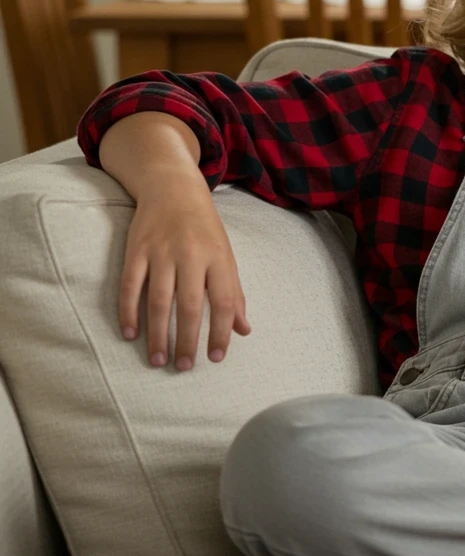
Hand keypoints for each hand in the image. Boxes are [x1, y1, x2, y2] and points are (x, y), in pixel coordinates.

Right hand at [119, 181, 250, 370]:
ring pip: (159, 300)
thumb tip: (243, 330)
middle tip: (183, 367)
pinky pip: (130, 285)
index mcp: (219, 258)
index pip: (224, 301)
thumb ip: (234, 293)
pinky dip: (128, 311)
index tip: (216, 357)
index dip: (221, 332)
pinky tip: (130, 333)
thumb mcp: (226, 256)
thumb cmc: (205, 229)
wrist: (173, 189)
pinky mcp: (136, 250)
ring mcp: (161, 252)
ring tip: (158, 359)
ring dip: (158, 333)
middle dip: (187, 340)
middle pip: (190, 305)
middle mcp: (192, 255)